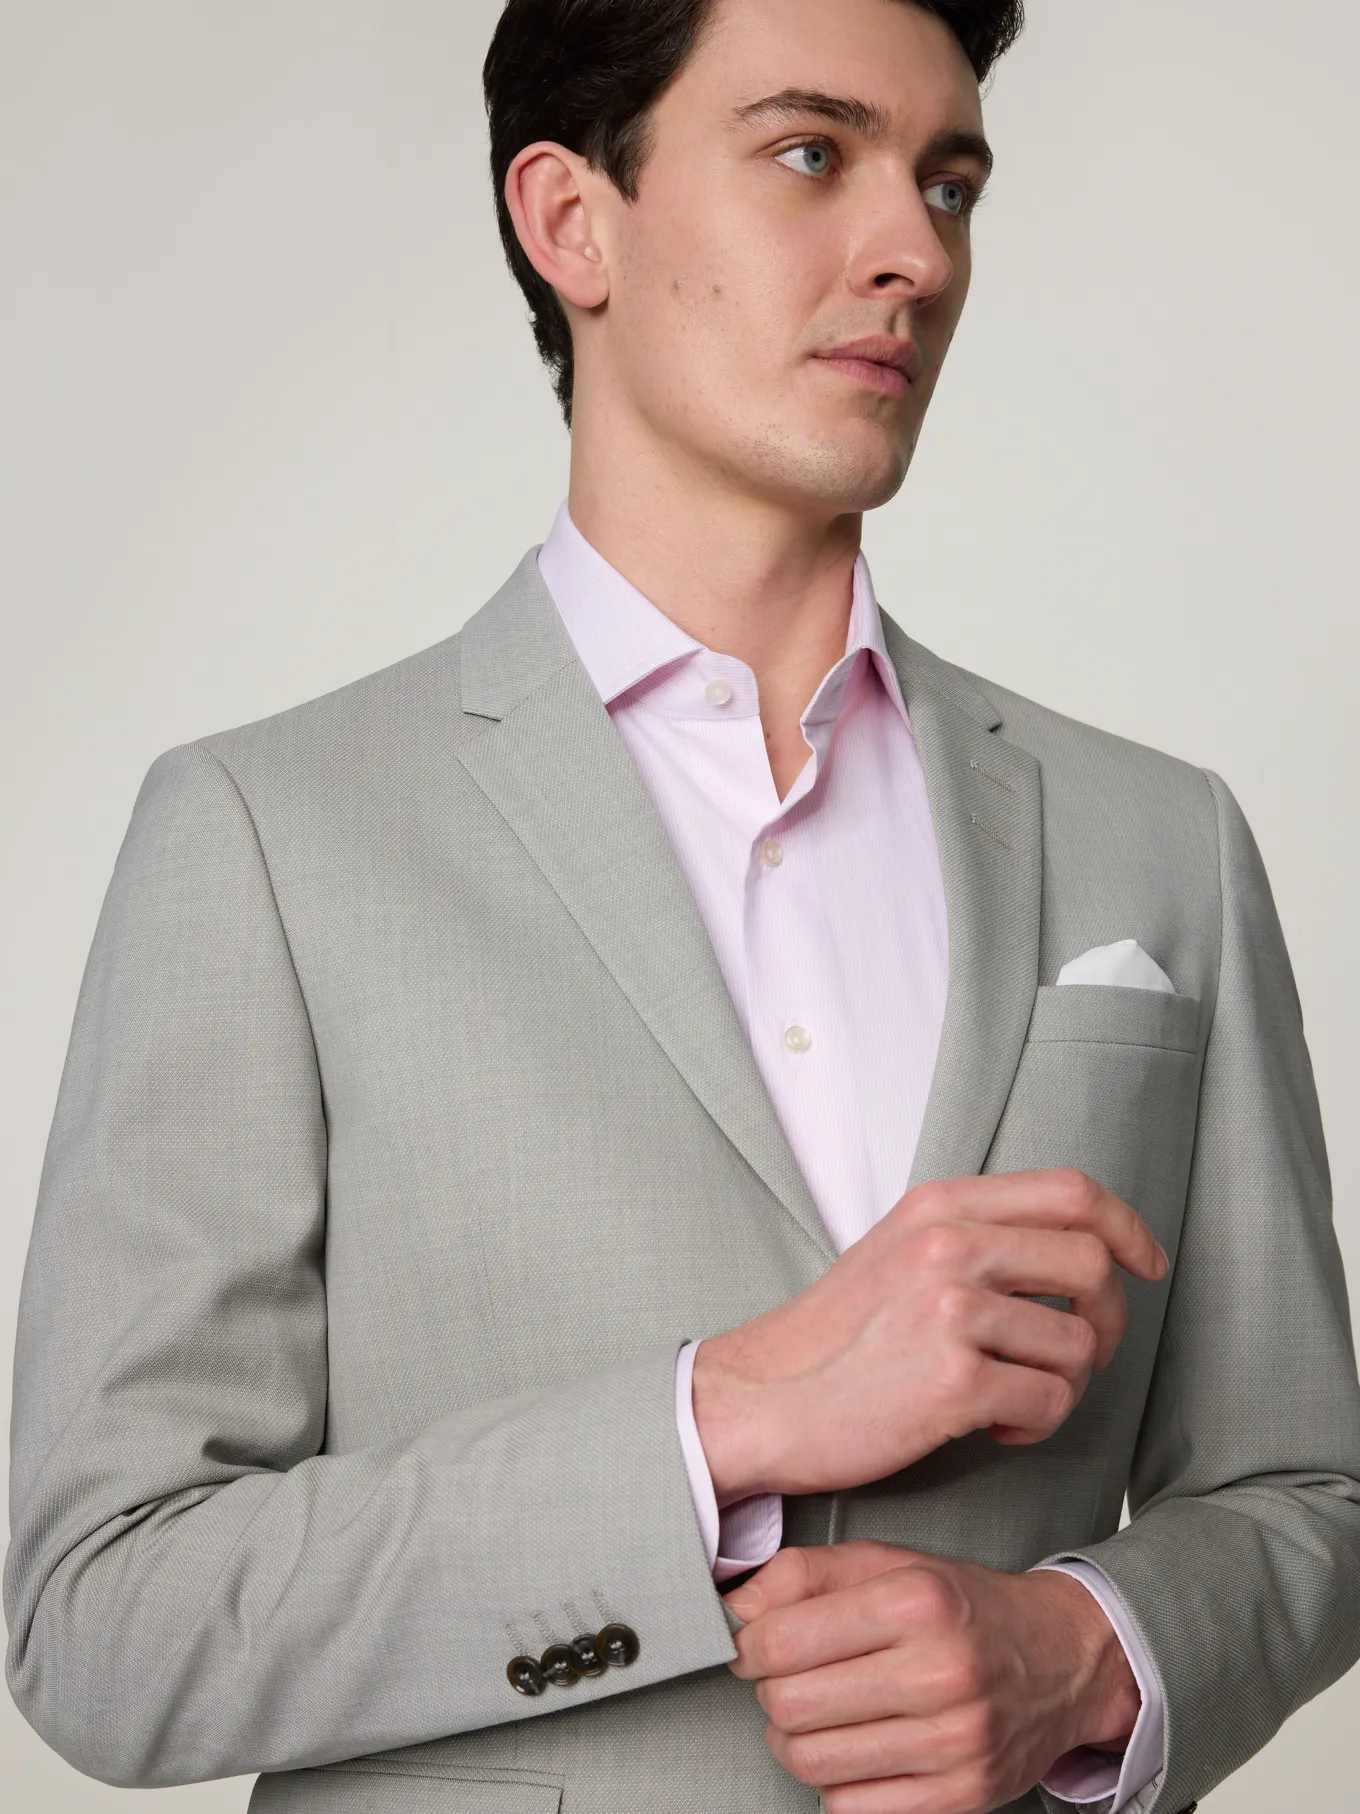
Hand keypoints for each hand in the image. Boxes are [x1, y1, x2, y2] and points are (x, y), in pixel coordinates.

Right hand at [692, 1169, 1168, 1500]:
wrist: (761, 1401)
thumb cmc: (834, 1339)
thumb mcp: (898, 1250)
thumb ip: (974, 1232)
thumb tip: (1075, 1245)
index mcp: (939, 1206)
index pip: (1071, 1191)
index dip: (1126, 1227)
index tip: (1147, 1263)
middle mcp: (949, 1246)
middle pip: (1092, 1264)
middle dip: (1107, 1320)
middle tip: (1075, 1357)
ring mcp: (951, 1311)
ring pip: (1079, 1343)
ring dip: (1065, 1385)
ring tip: (1016, 1401)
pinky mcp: (952, 1382)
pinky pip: (1050, 1403)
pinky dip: (1037, 1426)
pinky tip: (996, 1429)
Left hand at [725, 1541, 1140, 1813]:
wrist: (1063, 1659)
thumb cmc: (966, 1608)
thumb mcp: (888, 1563)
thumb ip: (805, 1573)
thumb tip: (736, 1606)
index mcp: (915, 1602)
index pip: (781, 1642)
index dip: (750, 1645)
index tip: (758, 1643)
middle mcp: (939, 1673)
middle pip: (790, 1706)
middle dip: (772, 1692)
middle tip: (789, 1676)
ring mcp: (953, 1743)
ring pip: (812, 1763)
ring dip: (796, 1739)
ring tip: (819, 1711)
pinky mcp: (960, 1797)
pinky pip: (849, 1807)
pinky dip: (838, 1780)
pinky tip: (858, 1746)